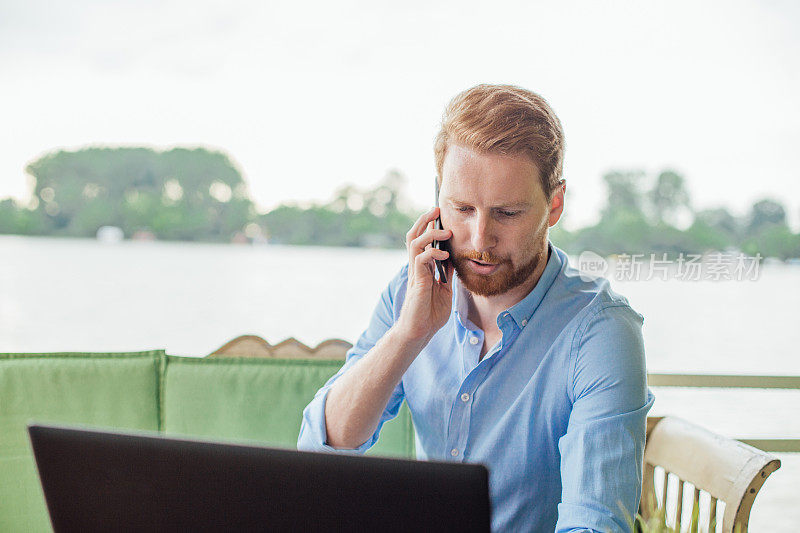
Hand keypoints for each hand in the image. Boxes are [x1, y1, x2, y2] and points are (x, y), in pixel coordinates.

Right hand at [396, 207, 454, 342]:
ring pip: (414, 243)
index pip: (422, 240)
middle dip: (424, 221)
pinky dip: (432, 253)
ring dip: (430, 234)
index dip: (428, 226)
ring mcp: (415, 273)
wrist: (420, 331)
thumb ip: (446, 274)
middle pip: (413, 235)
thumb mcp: (444, 289)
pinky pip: (420, 259)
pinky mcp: (417, 281)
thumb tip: (452, 260)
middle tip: (436, 209)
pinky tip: (444, 256)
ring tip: (445, 231)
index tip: (438, 214)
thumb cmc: (430, 313)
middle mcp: (416, 267)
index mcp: (422, 267)